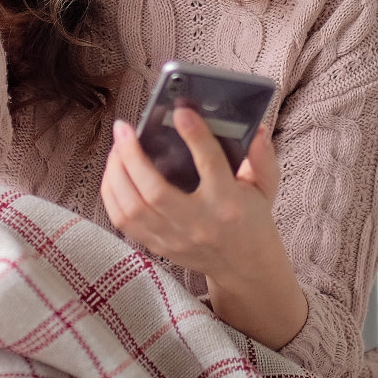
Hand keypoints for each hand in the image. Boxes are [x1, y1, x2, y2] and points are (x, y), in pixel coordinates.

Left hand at [100, 109, 292, 297]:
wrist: (245, 266)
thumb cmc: (252, 219)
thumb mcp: (265, 187)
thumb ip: (262, 157)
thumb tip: (257, 129)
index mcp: (228, 203)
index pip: (210, 164)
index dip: (194, 135)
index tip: (180, 111)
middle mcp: (198, 222)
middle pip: (155, 191)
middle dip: (132, 155)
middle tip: (124, 128)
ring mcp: (175, 238)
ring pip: (132, 207)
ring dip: (116, 172)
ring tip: (117, 146)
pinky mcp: (158, 246)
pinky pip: (123, 221)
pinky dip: (112, 193)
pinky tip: (113, 172)